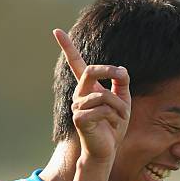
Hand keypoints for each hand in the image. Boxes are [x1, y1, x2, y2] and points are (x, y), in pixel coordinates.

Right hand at [53, 29, 130, 161]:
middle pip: (91, 71)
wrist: (107, 150)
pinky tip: (113, 125)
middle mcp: (79, 94)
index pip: (75, 64)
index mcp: (88, 88)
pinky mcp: (79, 118)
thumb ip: (122, 85)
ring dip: (120, 106)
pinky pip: (102, 109)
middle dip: (110, 72)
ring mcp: (77, 106)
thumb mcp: (122, 102)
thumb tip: (122, 69)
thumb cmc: (113, 127)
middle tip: (123, 77)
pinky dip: (114, 116)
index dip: (66, 47)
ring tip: (122, 117)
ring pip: (103, 95)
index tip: (56, 30)